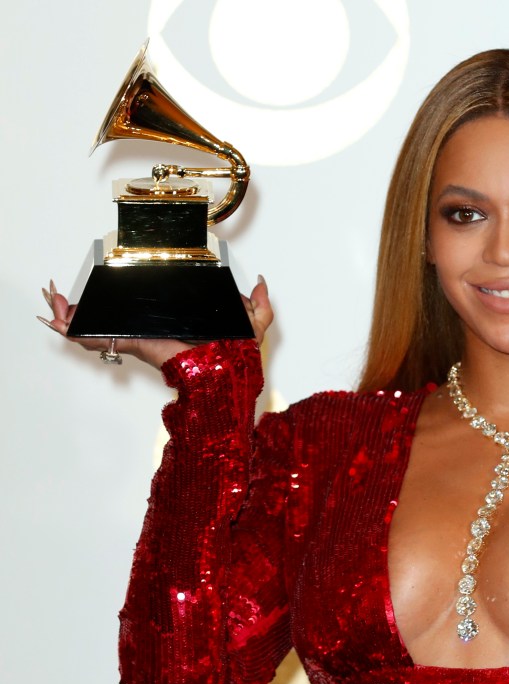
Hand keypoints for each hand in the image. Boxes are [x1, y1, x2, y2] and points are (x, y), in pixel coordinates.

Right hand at [38, 276, 273, 369]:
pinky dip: (82, 333)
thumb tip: (260, 282)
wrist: (227, 383)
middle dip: (90, 309)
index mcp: (181, 324)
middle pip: (119, 317)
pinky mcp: (140, 345)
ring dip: (76, 317)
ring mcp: (146, 341)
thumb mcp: (255, 328)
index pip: (150, 308)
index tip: (110, 286)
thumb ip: (258, 306)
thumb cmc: (239, 362)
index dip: (126, 297)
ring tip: (56, 306)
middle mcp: (160, 333)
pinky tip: (62, 323)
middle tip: (65, 298)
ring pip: (105, 329)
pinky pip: (107, 341)